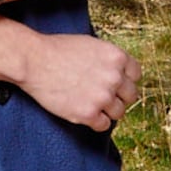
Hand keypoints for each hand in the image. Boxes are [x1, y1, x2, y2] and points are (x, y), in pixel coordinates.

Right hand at [15, 32, 140, 131]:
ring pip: (119, 113)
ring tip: (93, 105)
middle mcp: (114, 78)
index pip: (136, 75)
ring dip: (108, 111)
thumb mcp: (91, 45)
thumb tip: (118, 72)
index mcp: (117, 57)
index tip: (118, 84)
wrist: (34, 61)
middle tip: (105, 97)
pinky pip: (103, 125)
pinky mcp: (88, 114)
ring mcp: (102, 97)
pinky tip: (85, 114)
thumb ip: (108, 59)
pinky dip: (95, 122)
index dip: (125, 80)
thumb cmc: (58, 50)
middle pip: (131, 96)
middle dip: (119, 97)